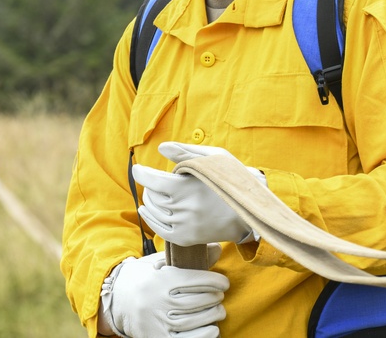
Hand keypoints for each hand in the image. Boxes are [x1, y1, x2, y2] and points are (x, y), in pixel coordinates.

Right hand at [103, 245, 228, 337]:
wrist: (115, 299)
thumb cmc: (145, 278)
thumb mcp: (162, 262)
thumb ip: (188, 257)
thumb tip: (217, 249)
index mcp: (160, 280)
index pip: (196, 280)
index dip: (216, 281)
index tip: (224, 283)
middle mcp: (157, 301)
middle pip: (197, 301)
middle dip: (215, 298)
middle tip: (220, 297)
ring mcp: (156, 322)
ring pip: (194, 320)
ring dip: (212, 316)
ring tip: (218, 311)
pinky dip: (203, 335)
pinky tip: (212, 329)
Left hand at [133, 142, 266, 245]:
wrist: (248, 212)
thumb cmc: (231, 180)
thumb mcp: (213, 159)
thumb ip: (184, 152)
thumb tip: (160, 148)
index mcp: (188, 187)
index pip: (153, 180)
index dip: (141, 173)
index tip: (137, 168)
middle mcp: (184, 208)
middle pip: (152, 196)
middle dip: (149, 185)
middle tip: (153, 179)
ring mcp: (184, 225)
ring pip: (153, 211)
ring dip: (149, 200)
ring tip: (152, 192)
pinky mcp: (185, 238)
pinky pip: (158, 229)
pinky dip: (149, 218)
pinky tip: (146, 209)